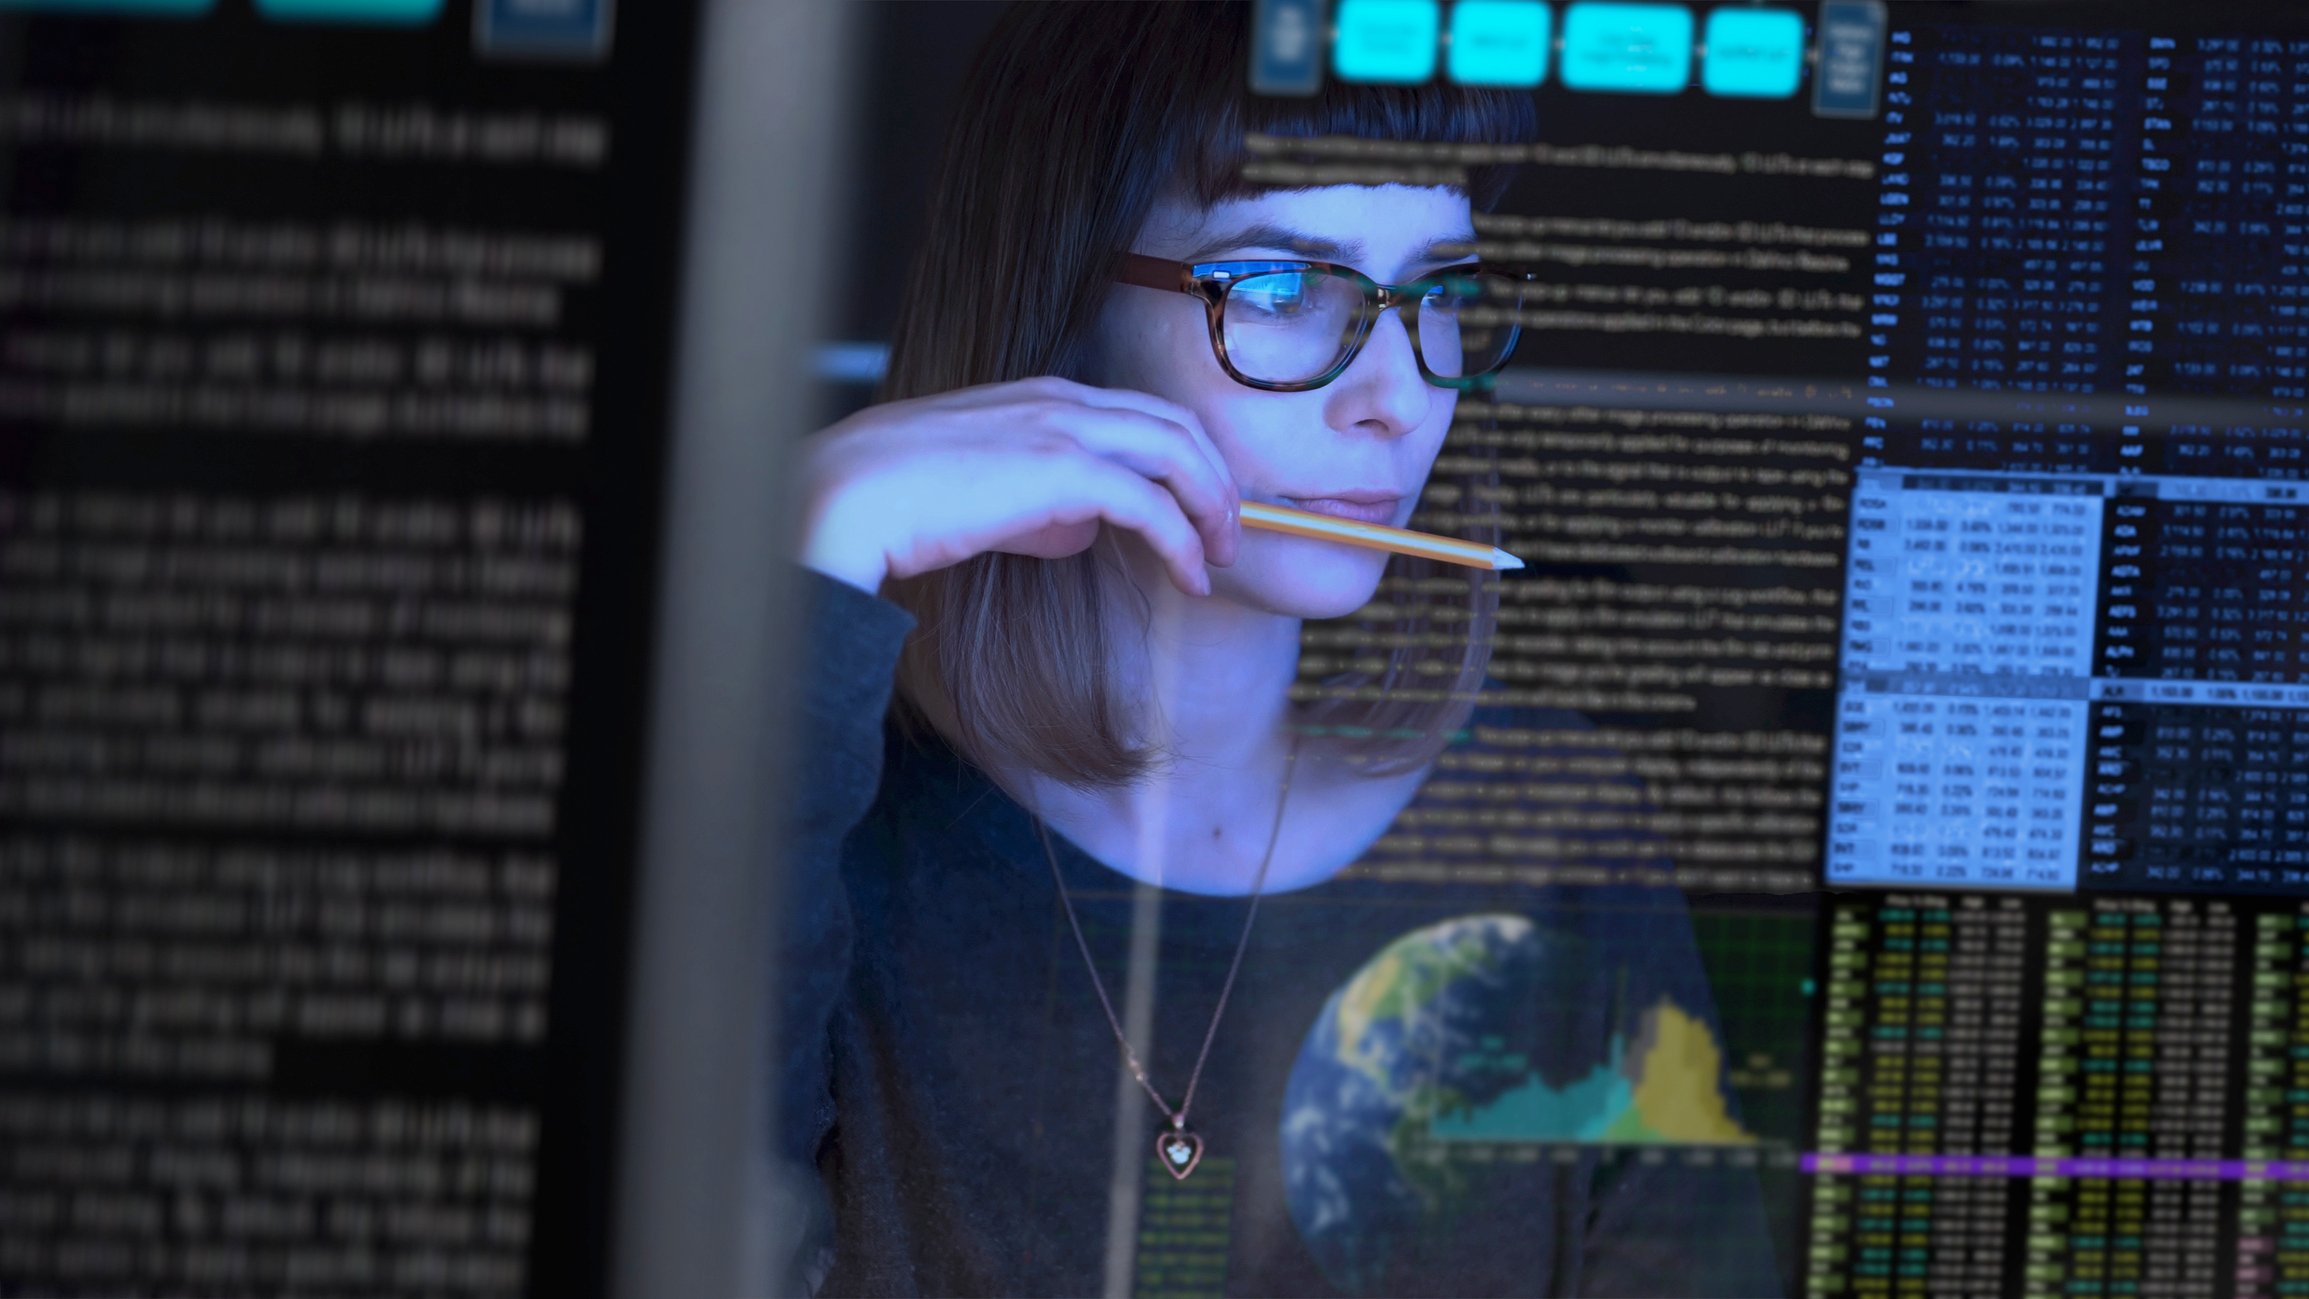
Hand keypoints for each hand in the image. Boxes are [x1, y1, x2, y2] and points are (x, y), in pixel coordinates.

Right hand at [798, 376, 1241, 596]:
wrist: (853, 495)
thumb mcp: (986, 494)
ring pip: (1178, 454)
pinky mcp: (1064, 471)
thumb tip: (1083, 531)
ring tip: (1220, 558)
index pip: (1144, 415)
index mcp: (1044, 396)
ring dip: (1212, 508)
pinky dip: (1182, 541)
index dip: (1186, 461)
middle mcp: (1063, 400)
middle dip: (1216, 481)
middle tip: (1229, 535)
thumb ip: (1041, 505)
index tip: (1201, 510)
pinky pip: (1152, 504)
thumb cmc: (903, 499)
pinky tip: (1190, 578)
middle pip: (1177, 426)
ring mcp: (1065, 429)